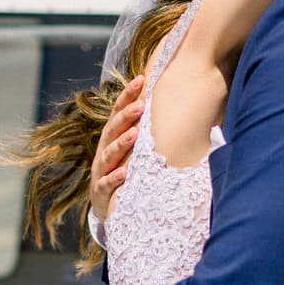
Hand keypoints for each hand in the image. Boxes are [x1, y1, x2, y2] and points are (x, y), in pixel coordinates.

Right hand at [90, 76, 144, 218]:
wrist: (108, 205)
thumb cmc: (127, 170)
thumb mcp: (136, 150)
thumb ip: (149, 132)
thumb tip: (183, 111)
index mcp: (113, 137)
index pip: (118, 111)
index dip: (127, 95)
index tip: (141, 79)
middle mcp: (105, 150)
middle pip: (113, 129)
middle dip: (125, 116)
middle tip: (140, 105)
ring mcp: (101, 170)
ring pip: (109, 154)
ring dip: (121, 144)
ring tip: (134, 135)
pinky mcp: (101, 191)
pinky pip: (107, 183)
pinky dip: (114, 178)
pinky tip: (124, 173)